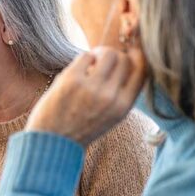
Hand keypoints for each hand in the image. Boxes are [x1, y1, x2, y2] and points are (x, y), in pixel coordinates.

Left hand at [26, 46, 146, 145]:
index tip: (130, 52)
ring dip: (100, 54)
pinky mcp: (72, 80)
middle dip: (116, 56)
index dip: (138, 57)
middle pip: (125, 60)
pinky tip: (79, 69)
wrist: (52, 142)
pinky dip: (84, 58)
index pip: (142, 71)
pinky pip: (85, 56)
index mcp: (122, 107)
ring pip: (107, 54)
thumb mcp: (109, 117)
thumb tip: (125, 60)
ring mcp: (91, 87)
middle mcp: (110, 97)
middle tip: (103, 61)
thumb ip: (120, 94)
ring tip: (91, 63)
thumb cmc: (80, 128)